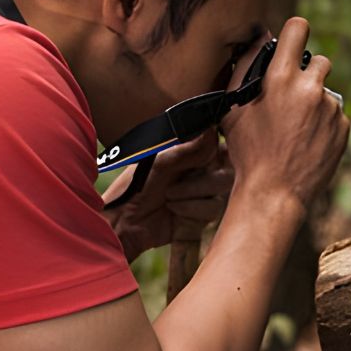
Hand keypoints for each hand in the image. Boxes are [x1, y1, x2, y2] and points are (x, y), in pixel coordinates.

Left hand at [101, 131, 232, 261]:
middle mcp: (201, 169)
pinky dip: (192, 208)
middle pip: (226, 166)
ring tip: (168, 195)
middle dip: (203, 175)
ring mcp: (203, 192)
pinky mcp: (203, 214)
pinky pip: (212, 208)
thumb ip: (188, 148)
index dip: (219, 146)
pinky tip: (173, 209)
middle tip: (179, 178)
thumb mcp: (160, 162)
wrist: (124, 222)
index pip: (219, 142)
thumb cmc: (135, 185)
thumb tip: (211, 129)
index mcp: (190, 151)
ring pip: (221, 187)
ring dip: (193, 191)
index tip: (209, 152)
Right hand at [220, 17, 348, 209]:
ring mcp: (331, 109)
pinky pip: (335, 115)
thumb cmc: (248, 151)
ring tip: (295, 128)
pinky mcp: (343, 128)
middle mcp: (311, 88)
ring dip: (314, 102)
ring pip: (326, 92)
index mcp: (280, 78)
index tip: (292, 43)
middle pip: (319, 60)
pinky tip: (306, 141)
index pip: (298, 28)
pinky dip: (324, 123)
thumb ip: (244, 67)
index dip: (294, 33)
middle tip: (290, 97)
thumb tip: (259, 38)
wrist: (274, 193)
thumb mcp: (233, 108)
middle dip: (307, 73)